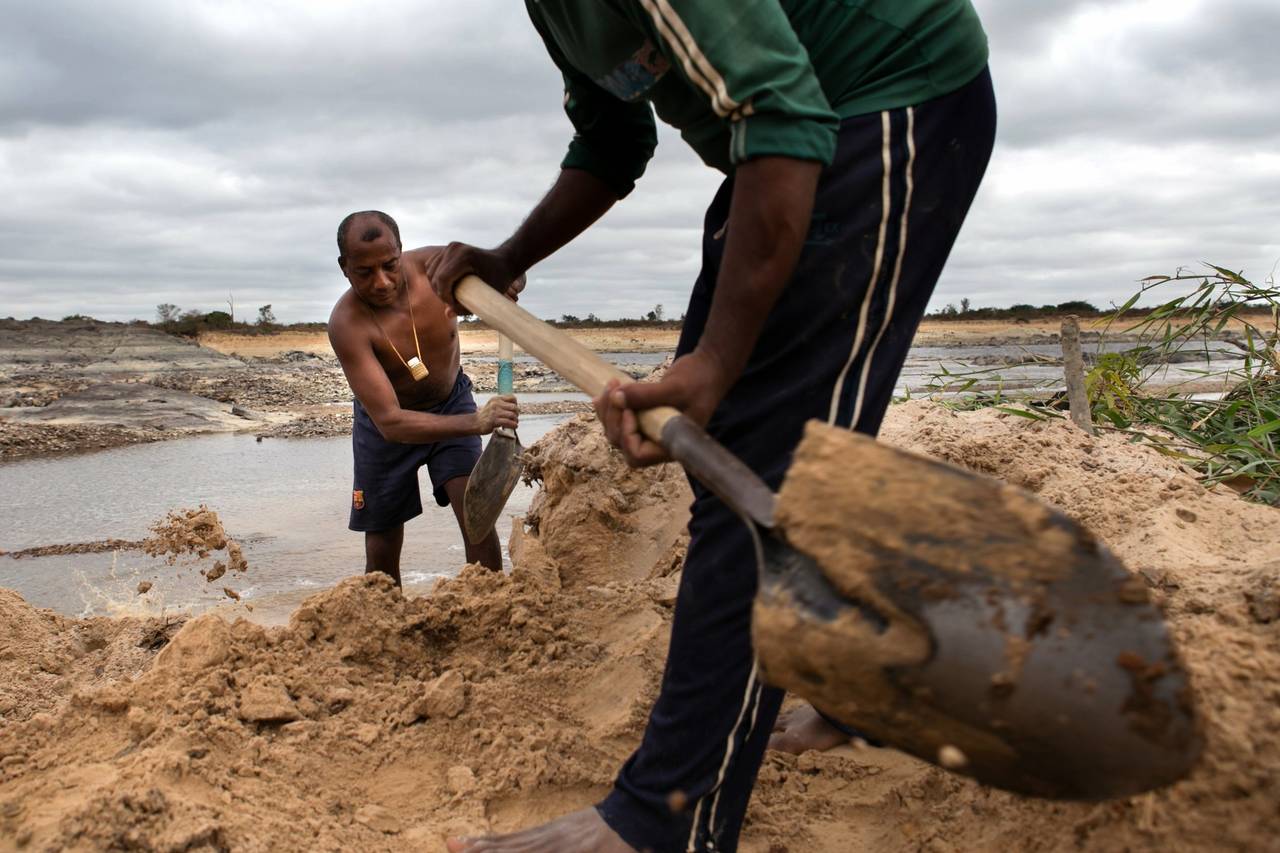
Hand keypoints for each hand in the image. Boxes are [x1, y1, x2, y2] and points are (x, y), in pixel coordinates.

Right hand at [424, 243, 524, 313]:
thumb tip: (448, 315)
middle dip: (440, 292)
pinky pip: (433, 264)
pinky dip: (435, 277)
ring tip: (449, 296)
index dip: (444, 295)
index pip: (443, 278)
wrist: (504, 261)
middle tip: (452, 303)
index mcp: (465, 257)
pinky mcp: (449, 248)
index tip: (453, 305)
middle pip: (435, 275)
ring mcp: (451, 246)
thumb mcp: (486, 295)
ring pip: (431, 270)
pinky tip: (445, 287)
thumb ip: (467, 306)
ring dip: (436, 285)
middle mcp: (455, 248)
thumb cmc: (499, 280)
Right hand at [476, 395, 518, 433]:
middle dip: (517, 413)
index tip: (514, 409)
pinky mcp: (494, 421)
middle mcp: (496, 404)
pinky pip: (508, 422)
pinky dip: (513, 425)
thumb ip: (502, 404)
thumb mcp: (492, 404)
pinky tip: (514, 426)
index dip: (516, 404)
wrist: (475, 422)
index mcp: (496, 399)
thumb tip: (515, 407)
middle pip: (514, 407)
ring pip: (512, 415)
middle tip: (515, 417)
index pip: (512, 398)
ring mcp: (495, 412)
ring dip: (515, 420)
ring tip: (515, 423)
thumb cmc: (485, 415)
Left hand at [592, 349, 732, 467]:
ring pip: (616, 431)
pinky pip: (619, 419)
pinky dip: (609, 407)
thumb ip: (646, 395)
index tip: (628, 410)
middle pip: (622, 443)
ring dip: (608, 411)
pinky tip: (604, 393)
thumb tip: (616, 397)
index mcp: (670, 445)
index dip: (626, 435)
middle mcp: (657, 442)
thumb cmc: (699, 381)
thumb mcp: (674, 388)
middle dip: (613, 418)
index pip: (637, 455)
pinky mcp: (644, 417)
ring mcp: (649, 430)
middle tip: (614, 390)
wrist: (708, 369)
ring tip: (611, 385)